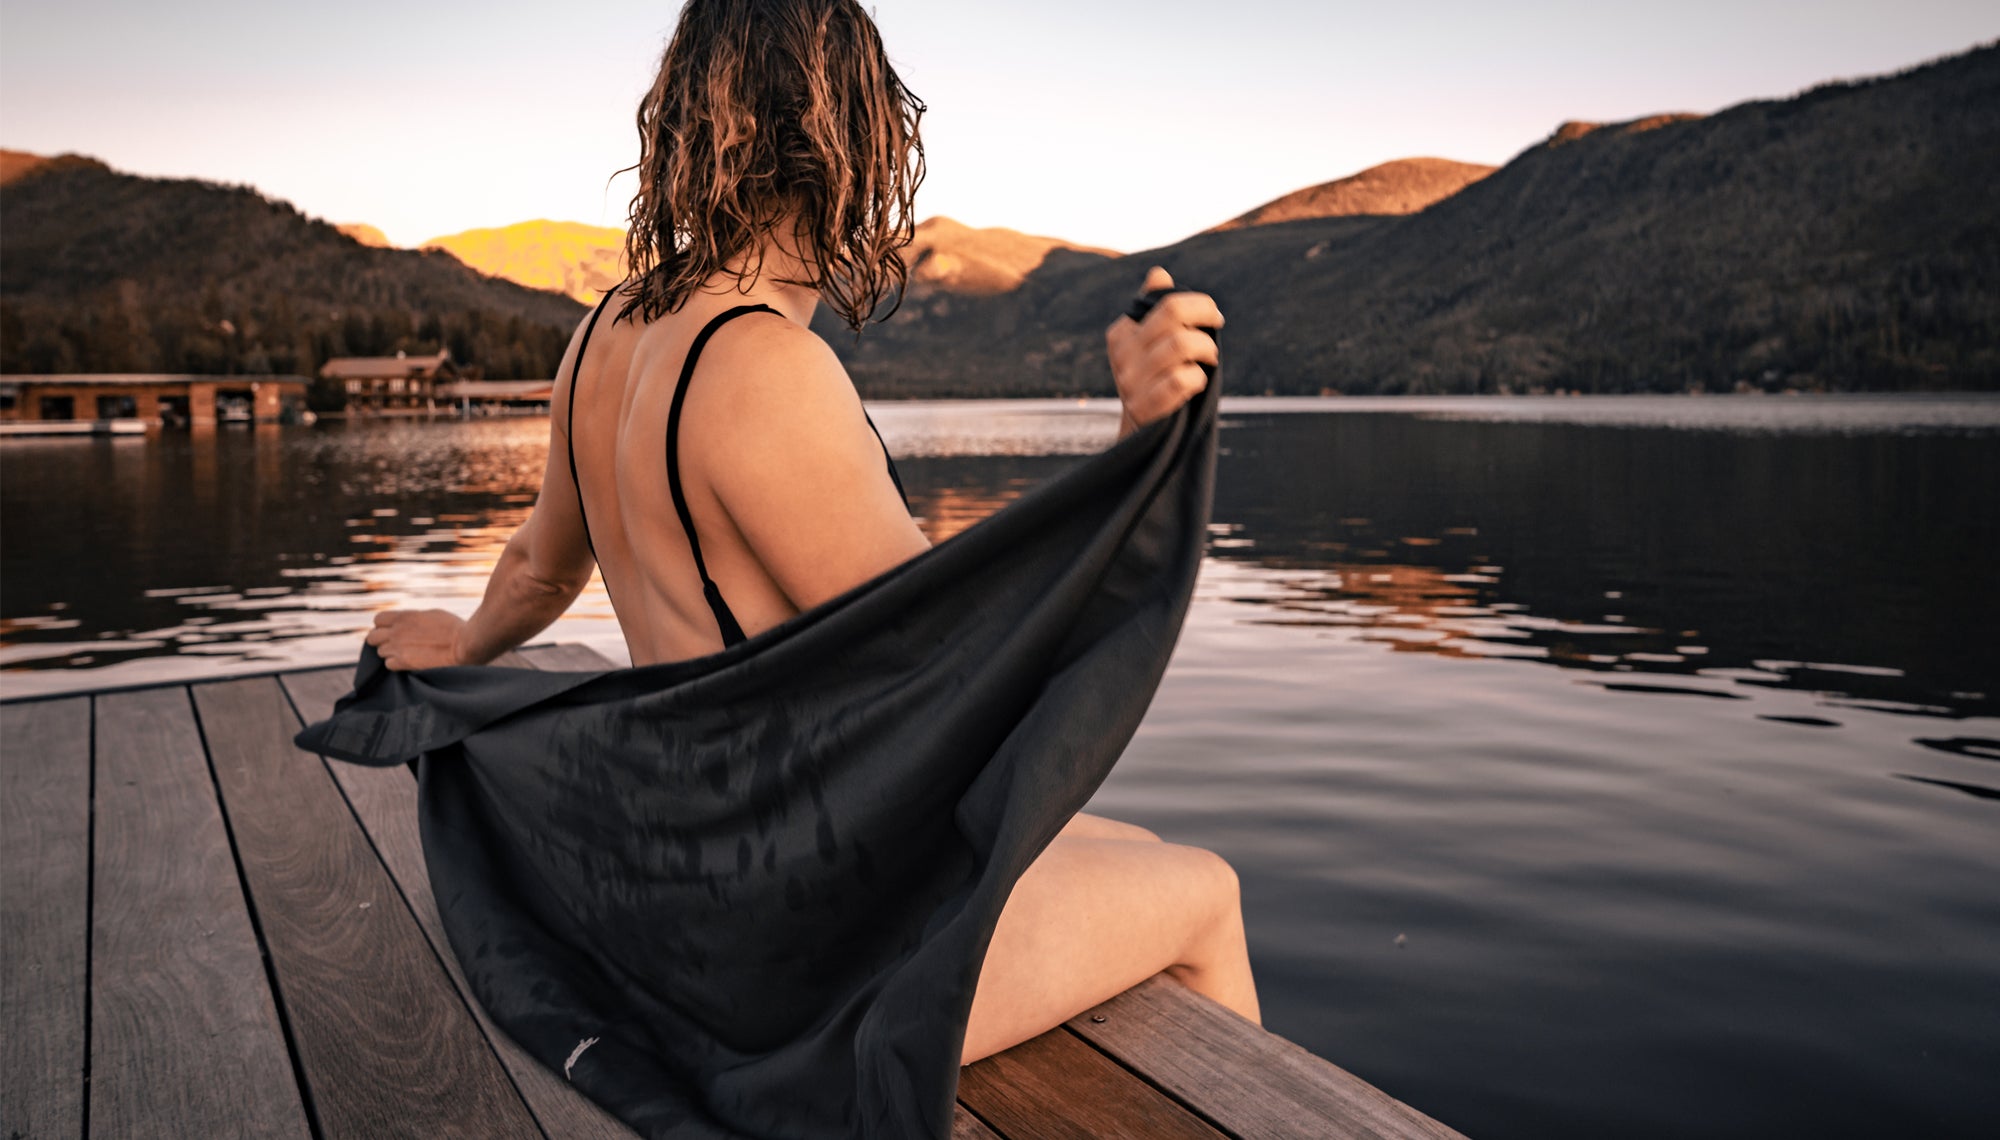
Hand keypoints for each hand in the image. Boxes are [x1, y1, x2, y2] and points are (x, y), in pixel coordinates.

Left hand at [364, 608, 466, 670]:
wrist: (464, 644)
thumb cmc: (454, 628)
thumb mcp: (431, 615)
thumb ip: (414, 619)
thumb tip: (408, 623)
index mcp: (404, 617)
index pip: (378, 620)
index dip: (383, 626)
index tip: (393, 630)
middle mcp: (397, 632)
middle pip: (372, 637)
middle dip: (381, 640)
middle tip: (395, 644)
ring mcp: (399, 648)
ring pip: (380, 652)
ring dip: (390, 653)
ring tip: (405, 654)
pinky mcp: (404, 663)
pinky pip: (389, 665)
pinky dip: (396, 664)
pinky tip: (408, 663)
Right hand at [1106, 266, 1222, 431]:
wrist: (1140, 434)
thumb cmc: (1153, 381)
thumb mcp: (1148, 345)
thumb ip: (1153, 310)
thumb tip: (1159, 274)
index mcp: (1122, 334)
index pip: (1166, 301)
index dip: (1199, 305)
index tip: (1213, 316)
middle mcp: (1122, 355)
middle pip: (1173, 315)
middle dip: (1205, 318)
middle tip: (1216, 330)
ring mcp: (1130, 382)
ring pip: (1181, 345)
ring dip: (1206, 351)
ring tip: (1209, 360)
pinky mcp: (1143, 407)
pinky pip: (1182, 380)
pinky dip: (1197, 379)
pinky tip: (1196, 384)